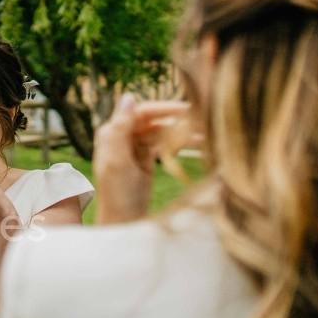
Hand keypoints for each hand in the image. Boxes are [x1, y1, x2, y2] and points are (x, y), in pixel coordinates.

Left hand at [94, 96, 192, 223]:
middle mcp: (121, 136)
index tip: (188, 109)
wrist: (123, 222)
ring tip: (206, 137)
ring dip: (181, 133)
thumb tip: (128, 95)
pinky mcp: (145, 159)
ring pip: (161, 132)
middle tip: (203, 120)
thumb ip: (121, 129)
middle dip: (176, 120)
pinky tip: (198, 144)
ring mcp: (134, 147)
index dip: (164, 108)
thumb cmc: (118, 194)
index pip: (140, 111)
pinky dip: (179, 144)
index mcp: (111, 133)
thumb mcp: (118, 161)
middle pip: (152, 119)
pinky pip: (164, 144)